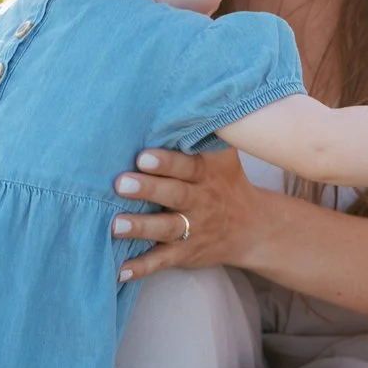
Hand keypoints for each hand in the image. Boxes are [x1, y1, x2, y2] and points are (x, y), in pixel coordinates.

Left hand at [110, 148, 265, 281]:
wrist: (252, 228)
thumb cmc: (226, 182)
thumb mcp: (223, 157)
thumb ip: (203, 134)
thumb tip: (185, 96)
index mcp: (208, 175)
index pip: (187, 167)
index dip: (166, 162)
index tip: (143, 155)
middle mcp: (201, 202)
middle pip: (175, 195)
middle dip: (148, 190)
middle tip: (120, 183)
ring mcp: (194, 230)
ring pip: (167, 229)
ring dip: (141, 228)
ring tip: (114, 226)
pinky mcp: (185, 254)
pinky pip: (163, 262)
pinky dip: (141, 268)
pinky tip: (118, 271)